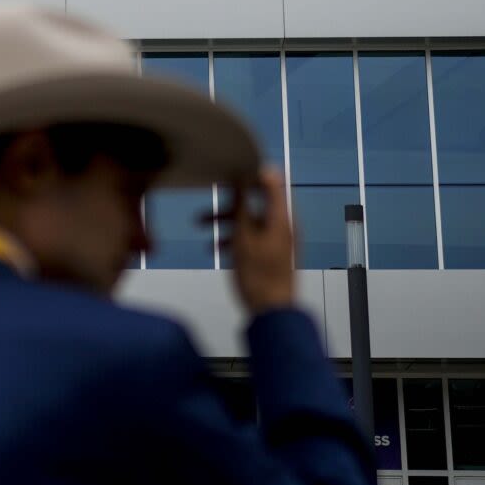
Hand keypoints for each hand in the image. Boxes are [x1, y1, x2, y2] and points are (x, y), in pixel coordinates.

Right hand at [211, 167, 298, 315]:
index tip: (227, 172)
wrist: (272, 312)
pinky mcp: (273, 253)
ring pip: (251, 220)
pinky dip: (235, 237)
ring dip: (227, 221)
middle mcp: (283, 223)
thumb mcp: (243, 236)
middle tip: (208, 201)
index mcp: (281, 216)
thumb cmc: (258, 275)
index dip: (249, 173)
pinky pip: (253, 236)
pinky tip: (215, 248)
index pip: (270, 181)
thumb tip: (243, 175)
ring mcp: (279, 239)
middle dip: (229, 203)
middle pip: (256, 201)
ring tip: (200, 225)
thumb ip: (242, 204)